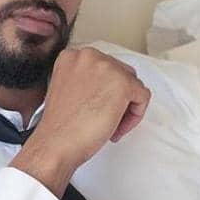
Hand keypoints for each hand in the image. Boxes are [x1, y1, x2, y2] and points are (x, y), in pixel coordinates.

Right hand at [33, 47, 150, 168]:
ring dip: (125, 107)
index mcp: (72, 56)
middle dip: (117, 98)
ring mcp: (107, 67)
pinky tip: (116, 128)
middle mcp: (89, 56)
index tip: (97, 106)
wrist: (56, 143)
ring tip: (109, 125)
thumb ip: (86, 80)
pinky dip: (135, 116)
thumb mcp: (67, 89)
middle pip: (120, 73)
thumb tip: (106, 86)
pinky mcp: (122, 84)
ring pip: (133, 85)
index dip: (103, 90)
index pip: (103, 67)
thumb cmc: (60, 125)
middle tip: (105, 118)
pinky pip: (143, 97)